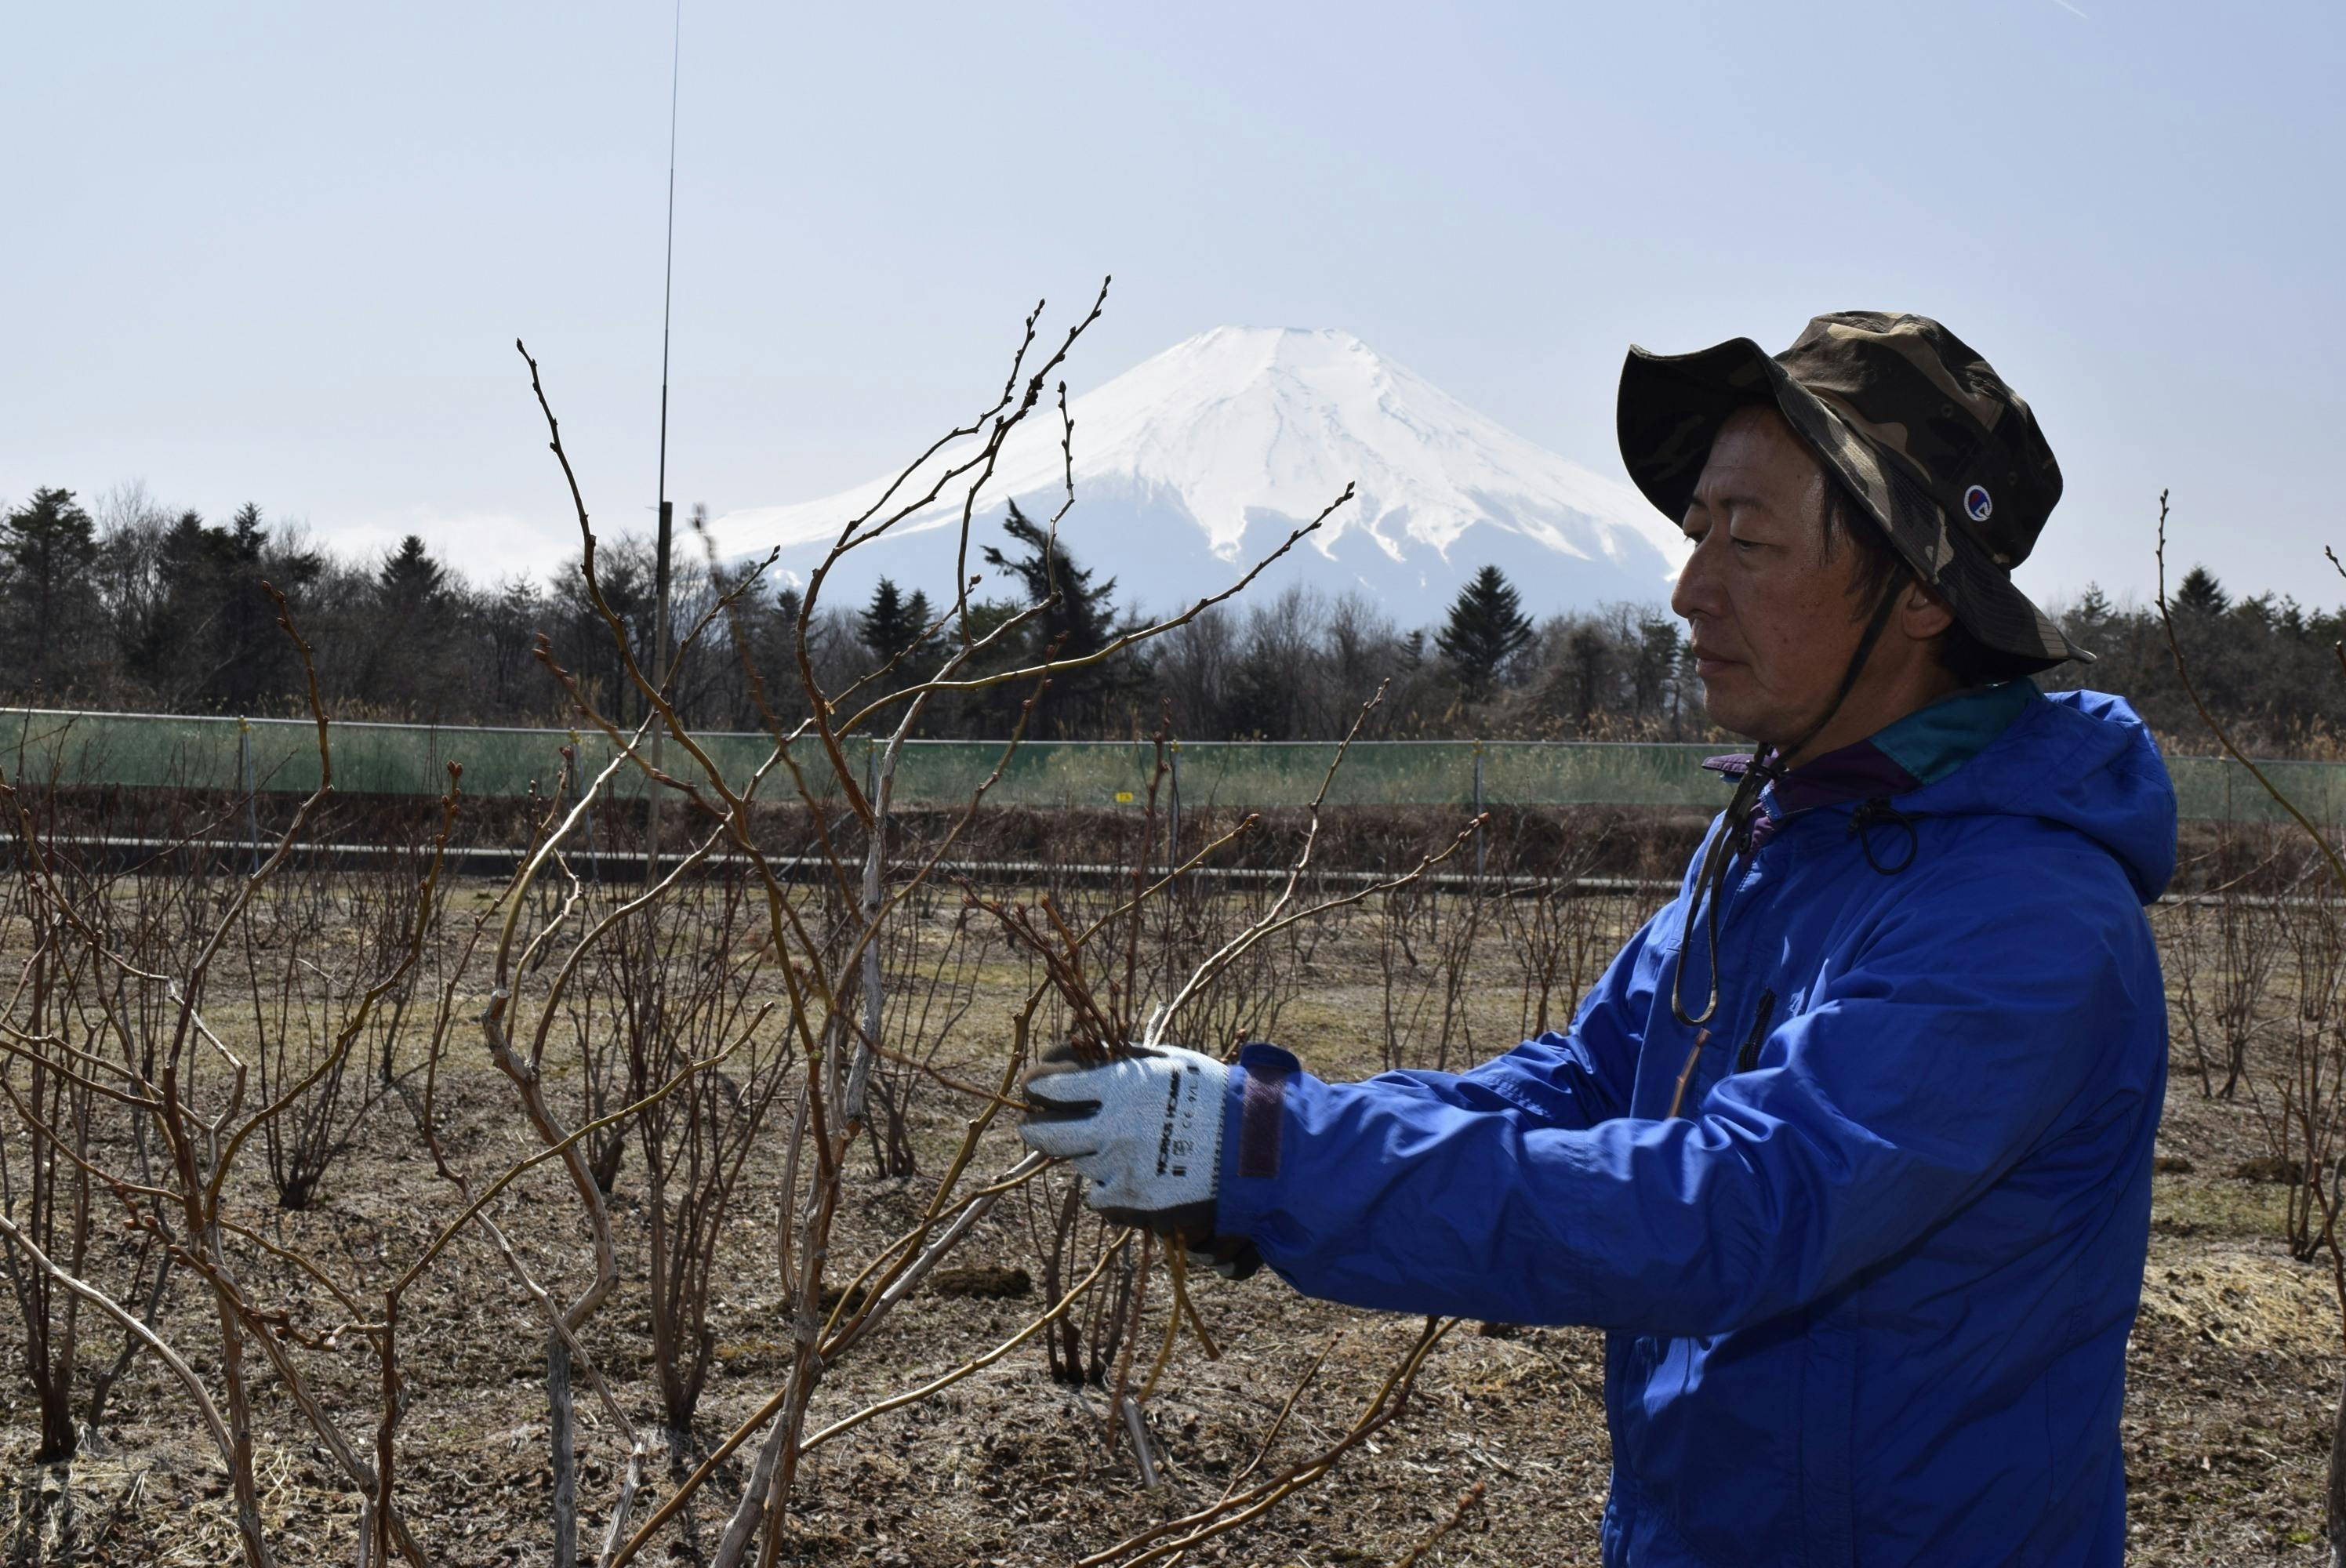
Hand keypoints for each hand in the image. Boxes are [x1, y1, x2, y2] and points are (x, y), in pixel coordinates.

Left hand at [1018, 1042, 1228, 1237]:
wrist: (1254, 1150)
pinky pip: (1099, 1196)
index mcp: (1119, 1086)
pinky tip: (1128, 1174)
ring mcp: (1119, 1167)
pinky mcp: (1131, 1201)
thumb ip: (1125, 1060)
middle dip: (1034, 1128)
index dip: (1038, 1087)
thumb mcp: (1170, 1061)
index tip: (1036, 1089)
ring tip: (1114, 1146)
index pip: (1052, 1087)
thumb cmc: (1216, 1095)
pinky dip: (1108, 1186)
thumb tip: (1091, 1053)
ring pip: (1078, 1164)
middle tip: (1032, 1127)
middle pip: (1046, 1134)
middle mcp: (1111, 1128)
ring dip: (1087, 1154)